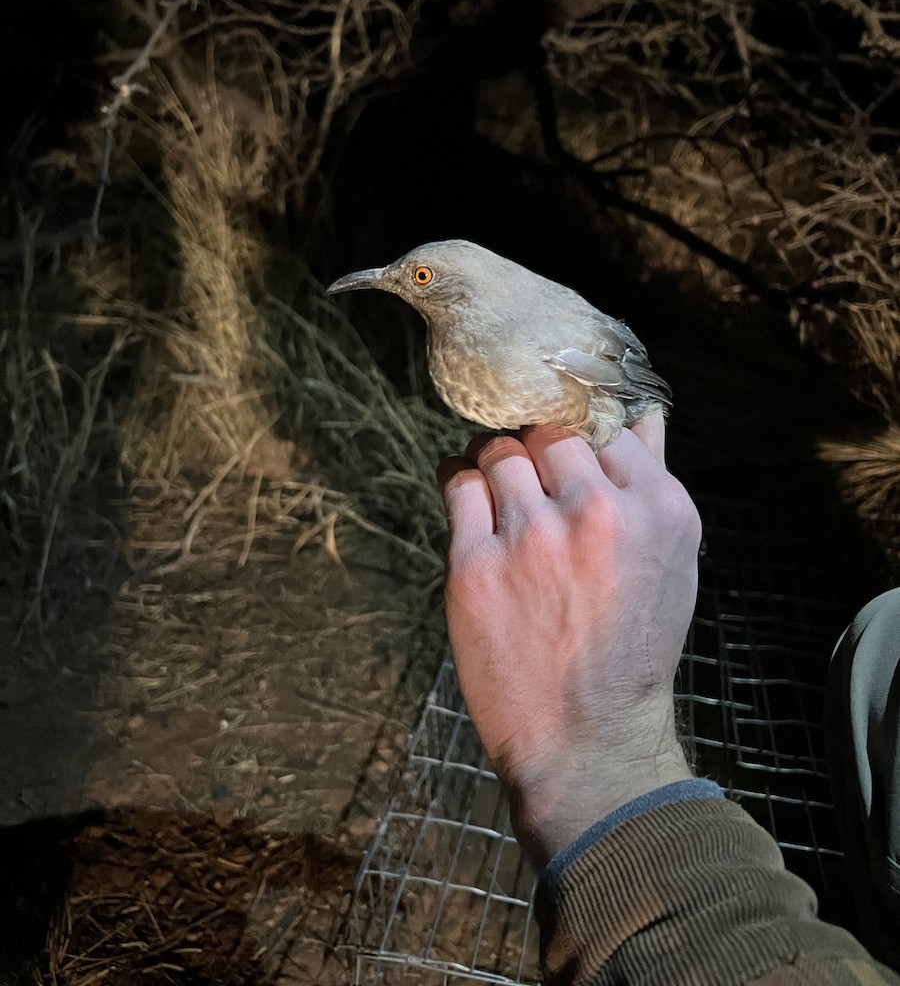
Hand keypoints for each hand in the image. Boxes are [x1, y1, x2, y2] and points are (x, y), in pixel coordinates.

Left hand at [438, 413, 701, 866]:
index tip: (563, 458)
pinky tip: (471, 502)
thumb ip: (653, 480)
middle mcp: (597, 512)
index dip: (579, 439)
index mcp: (657, 507)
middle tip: (530, 483)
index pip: (604, 425)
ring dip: (495, 465)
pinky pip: (457, 485)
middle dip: (536, 451)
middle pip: (547, 433)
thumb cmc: (633, 648)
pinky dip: (460, 483)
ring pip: (498, 451)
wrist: (589, 737)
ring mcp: (533, 536)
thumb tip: (647, 412)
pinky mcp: (476, 565)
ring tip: (499, 498)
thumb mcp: (673, 562)